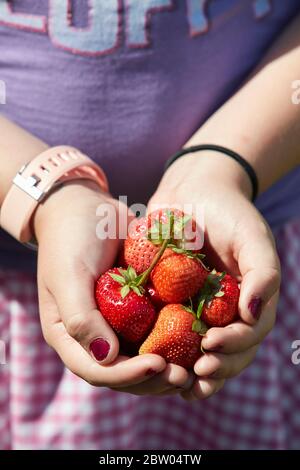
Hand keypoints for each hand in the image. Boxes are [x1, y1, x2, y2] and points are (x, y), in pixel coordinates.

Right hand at [34, 180, 193, 394]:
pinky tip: (199, 340)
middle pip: (125, 373)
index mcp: (70, 336)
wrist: (86, 206)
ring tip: (197, 366)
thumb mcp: (69, 276)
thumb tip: (105, 358)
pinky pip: (157, 330)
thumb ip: (81, 318)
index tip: (159, 365)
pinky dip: (176, 340)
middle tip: (186, 375)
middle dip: (155, 378)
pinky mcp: (138, 308)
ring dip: (170, 366)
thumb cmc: (71, 239)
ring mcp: (117, 323)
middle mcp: (94, 336)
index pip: (98, 371)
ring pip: (144, 357)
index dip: (129, 375)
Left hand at [149, 151, 280, 399]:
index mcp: (249, 302)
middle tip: (195, 372)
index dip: (234, 347)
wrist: (194, 191)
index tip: (212, 346)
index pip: (249, 335)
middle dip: (214, 368)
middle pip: (226, 353)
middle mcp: (225, 312)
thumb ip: (263, 273)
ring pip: (197, 352)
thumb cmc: (229, 213)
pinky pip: (167, 333)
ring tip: (174, 380)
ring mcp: (197, 311)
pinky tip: (150, 363)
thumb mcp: (252, 237)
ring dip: (189, 372)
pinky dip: (163, 351)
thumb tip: (253, 313)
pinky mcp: (170, 304)